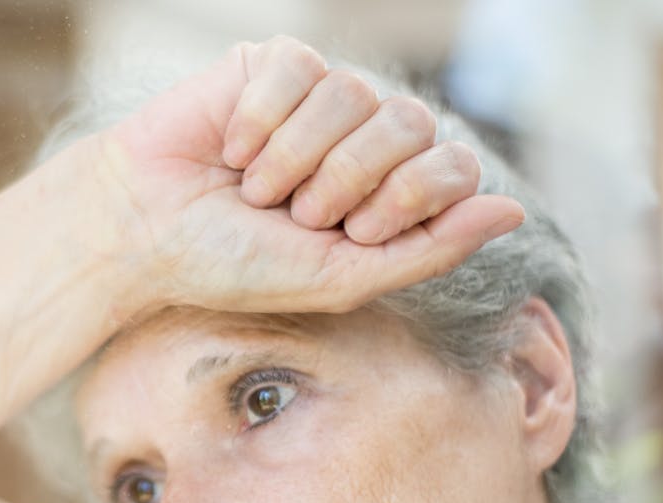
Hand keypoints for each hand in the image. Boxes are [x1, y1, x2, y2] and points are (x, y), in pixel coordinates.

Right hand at [94, 36, 524, 313]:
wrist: (147, 232)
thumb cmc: (235, 266)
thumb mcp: (339, 279)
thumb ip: (430, 250)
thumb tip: (514, 211)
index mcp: (390, 191)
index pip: (452, 165)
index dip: (403, 197)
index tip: (346, 232)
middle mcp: (366, 138)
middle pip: (410, 124)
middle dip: (343, 182)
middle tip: (293, 213)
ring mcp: (323, 98)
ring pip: (355, 93)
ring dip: (295, 157)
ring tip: (256, 187)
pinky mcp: (275, 64)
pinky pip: (301, 69)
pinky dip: (259, 121)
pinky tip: (231, 147)